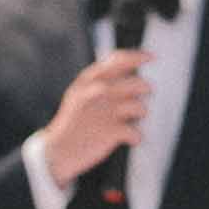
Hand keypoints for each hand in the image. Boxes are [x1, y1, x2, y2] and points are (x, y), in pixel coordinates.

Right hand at [42, 49, 151, 186]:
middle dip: (144, 91)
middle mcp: (98, 91)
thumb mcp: (78, 94)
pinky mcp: (111, 131)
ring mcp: (106, 110)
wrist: (57, 151)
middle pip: (138, 84)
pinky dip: (136, 137)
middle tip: (143, 98)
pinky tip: (130, 140)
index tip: (151, 58)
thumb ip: (97, 80)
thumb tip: (127, 70)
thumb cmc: (72, 123)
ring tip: (132, 122)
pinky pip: (137, 132)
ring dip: (140, 115)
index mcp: (89, 79)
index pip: (120, 59)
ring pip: (141, 107)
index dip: (139, 57)